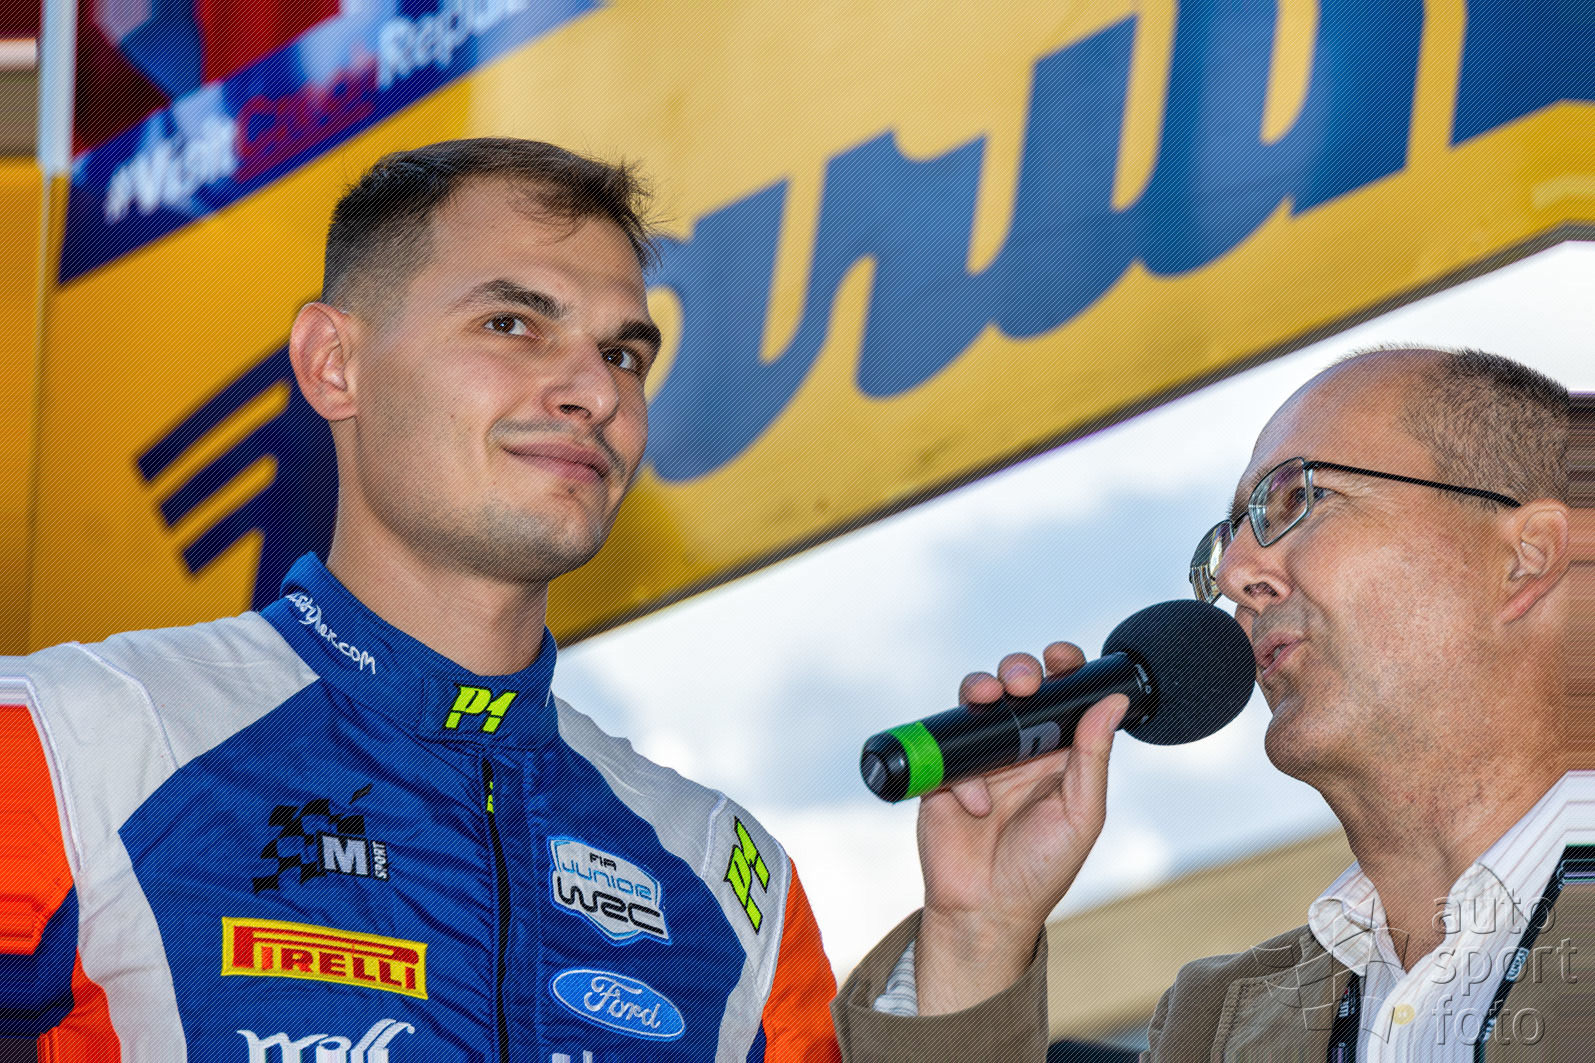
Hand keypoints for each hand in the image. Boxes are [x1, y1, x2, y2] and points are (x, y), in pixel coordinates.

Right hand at [913, 642, 1128, 1014]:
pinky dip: (959, 770)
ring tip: (990, 698)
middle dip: (1018, 670)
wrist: (985, 911)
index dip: (1064, 669)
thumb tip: (1112, 702)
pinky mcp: (941, 772)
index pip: (1064, 697)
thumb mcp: (1081, 815)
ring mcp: (979, 757)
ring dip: (982, 687)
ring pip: (977, 701)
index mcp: (1060, 754)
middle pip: (1017, 687)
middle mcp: (1019, 748)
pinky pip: (944, 747)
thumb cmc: (1042, 869)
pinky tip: (973, 804)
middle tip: (1022, 681)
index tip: (1062, 658)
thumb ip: (1093, 758)